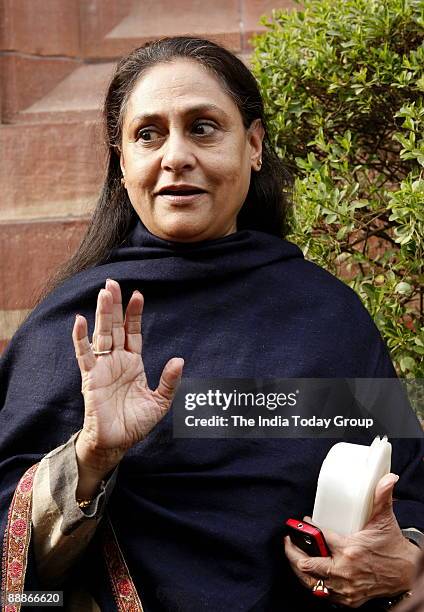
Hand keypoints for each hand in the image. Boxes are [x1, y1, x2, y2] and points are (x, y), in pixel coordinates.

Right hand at [72, 279, 183, 480]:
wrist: (116, 442)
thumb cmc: (136, 423)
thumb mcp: (160, 401)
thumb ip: (169, 381)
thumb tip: (179, 360)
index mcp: (133, 363)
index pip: (133, 332)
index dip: (134, 315)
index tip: (138, 295)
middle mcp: (117, 360)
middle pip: (115, 327)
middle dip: (115, 306)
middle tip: (113, 283)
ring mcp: (102, 367)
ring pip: (101, 334)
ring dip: (101, 314)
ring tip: (103, 293)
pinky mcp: (90, 377)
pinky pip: (84, 354)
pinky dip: (80, 338)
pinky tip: (79, 320)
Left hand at [284, 473, 419, 607]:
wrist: (406, 573)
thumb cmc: (393, 546)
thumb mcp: (385, 519)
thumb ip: (382, 497)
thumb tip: (388, 478)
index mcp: (350, 549)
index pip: (320, 537)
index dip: (308, 527)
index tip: (304, 520)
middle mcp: (345, 571)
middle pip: (307, 564)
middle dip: (292, 551)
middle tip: (288, 540)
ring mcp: (345, 587)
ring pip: (311, 581)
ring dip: (298, 568)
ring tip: (292, 554)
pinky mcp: (348, 598)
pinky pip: (322, 593)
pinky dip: (312, 582)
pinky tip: (306, 572)